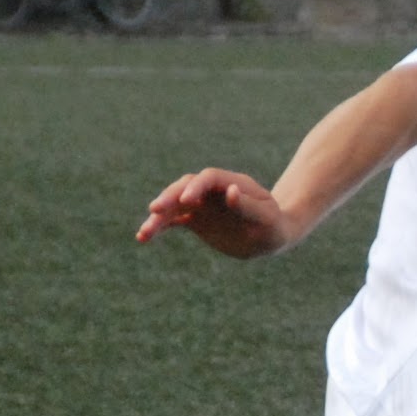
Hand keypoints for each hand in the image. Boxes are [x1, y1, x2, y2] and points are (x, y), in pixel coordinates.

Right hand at [137, 166, 300, 259]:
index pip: (209, 178)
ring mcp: (202, 204)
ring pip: (174, 204)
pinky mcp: (195, 219)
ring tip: (144, 233)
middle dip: (170, 197)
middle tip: (155, 210)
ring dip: (158, 217)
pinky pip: (173, 220)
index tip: (186, 200)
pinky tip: (144, 237)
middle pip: (186, 187)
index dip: (196, 187)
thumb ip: (248, 206)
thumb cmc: (273, 226)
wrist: (269, 236)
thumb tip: (229, 192)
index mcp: (232, 183)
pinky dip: (159, 226)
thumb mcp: (266, 218)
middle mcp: (213, 191)